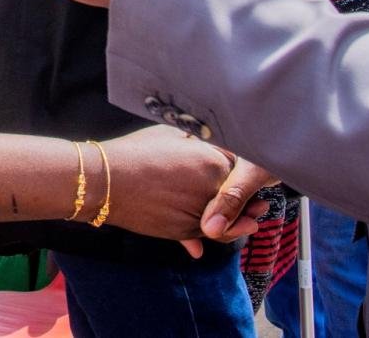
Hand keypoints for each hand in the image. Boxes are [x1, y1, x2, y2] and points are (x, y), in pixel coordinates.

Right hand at [100, 126, 268, 250]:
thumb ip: (199, 141)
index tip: (248, 172)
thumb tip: (214, 142)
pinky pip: (206, 234)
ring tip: (251, 221)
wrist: (107, 181)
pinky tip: (221, 232)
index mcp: (214, 162)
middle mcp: (213, 190)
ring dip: (240, 222)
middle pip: (238, 196)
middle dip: (249, 200)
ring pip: (227, 220)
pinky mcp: (184, 231)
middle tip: (262, 205)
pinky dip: (214, 233)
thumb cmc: (136, 151)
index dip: (242, 168)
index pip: (239, 165)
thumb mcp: (171, 134)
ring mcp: (199, 213)